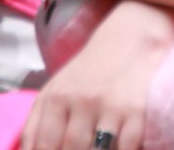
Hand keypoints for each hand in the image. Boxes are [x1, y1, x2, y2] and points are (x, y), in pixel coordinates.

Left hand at [20, 0, 173, 149]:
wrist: (133, 35)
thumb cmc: (90, 70)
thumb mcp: (55, 90)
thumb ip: (35, 125)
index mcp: (56, 98)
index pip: (44, 146)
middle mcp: (81, 101)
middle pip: (71, 149)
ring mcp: (111, 105)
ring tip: (98, 148)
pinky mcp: (138, 109)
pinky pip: (128, 147)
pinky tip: (119, 148)